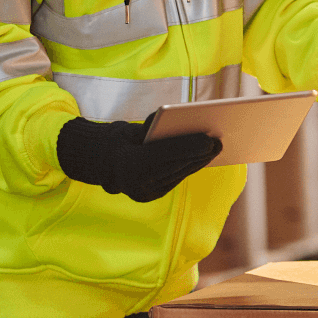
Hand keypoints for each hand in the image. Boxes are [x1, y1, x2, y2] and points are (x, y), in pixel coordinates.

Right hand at [57, 113, 221, 202]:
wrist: (99, 162)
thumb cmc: (121, 139)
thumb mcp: (135, 128)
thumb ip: (155, 126)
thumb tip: (181, 121)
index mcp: (130, 162)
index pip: (165, 154)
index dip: (189, 146)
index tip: (210, 139)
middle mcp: (135, 182)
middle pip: (175, 166)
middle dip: (199, 155)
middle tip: (218, 142)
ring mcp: (142, 193)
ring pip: (177, 175)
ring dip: (197, 163)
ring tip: (215, 149)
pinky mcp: (149, 197)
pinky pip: (174, 180)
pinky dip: (188, 168)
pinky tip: (201, 158)